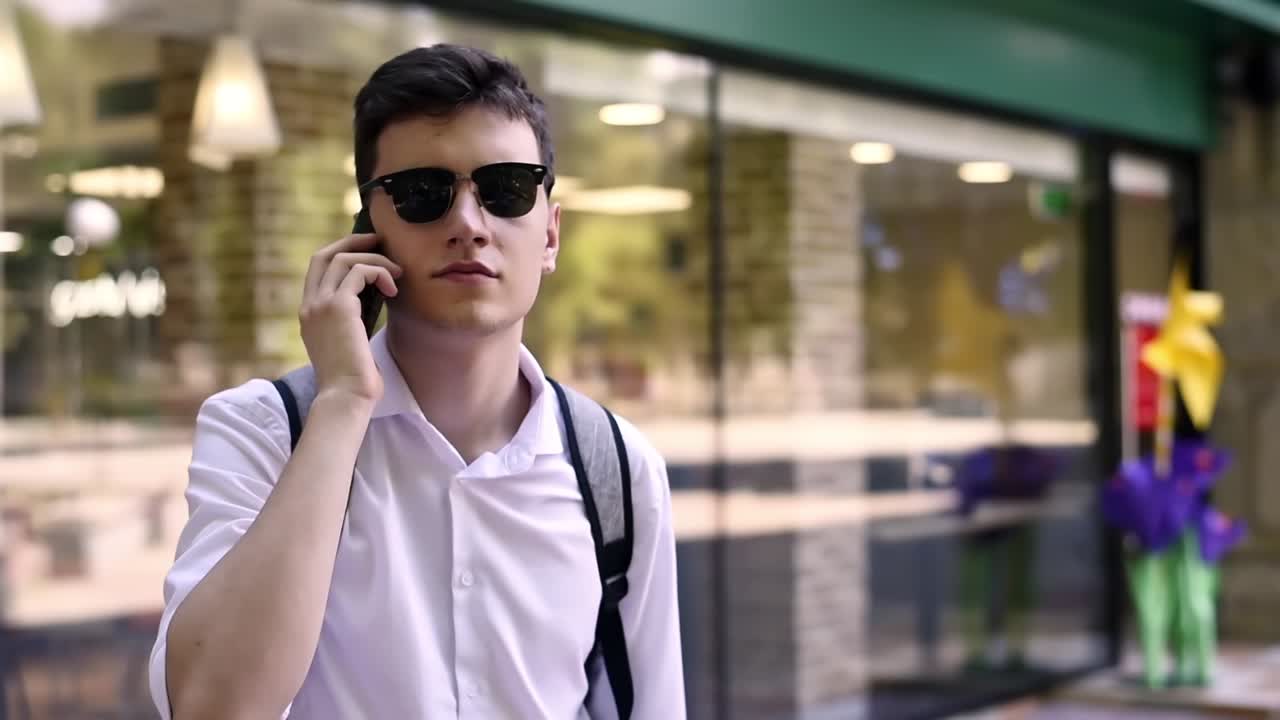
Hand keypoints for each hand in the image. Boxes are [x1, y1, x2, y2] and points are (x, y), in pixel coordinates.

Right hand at [299, 233, 400, 403]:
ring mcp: (320, 304)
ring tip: (398, 273)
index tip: (368, 253)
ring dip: (375, 260)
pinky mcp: (338, 307)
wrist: (347, 397)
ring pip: (343, 259)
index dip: (341, 254)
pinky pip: (360, 271)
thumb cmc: (354, 380)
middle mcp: (309, 306)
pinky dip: (380, 272)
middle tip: (380, 241)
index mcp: (310, 314)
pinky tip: (394, 289)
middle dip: (353, 242)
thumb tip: (377, 299)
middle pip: (324, 255)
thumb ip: (353, 320)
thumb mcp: (349, 344)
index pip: (318, 270)